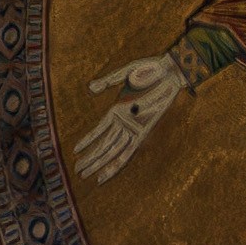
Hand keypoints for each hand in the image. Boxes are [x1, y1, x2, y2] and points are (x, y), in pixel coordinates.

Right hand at [78, 51, 196, 182]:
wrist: (170, 72)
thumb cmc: (150, 69)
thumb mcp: (124, 74)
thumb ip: (107, 81)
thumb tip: (91, 88)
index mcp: (119, 110)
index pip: (99, 132)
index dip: (88, 142)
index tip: (75, 151)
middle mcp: (125, 123)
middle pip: (104, 146)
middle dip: (91, 159)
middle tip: (78, 172)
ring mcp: (133, 127)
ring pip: (111, 151)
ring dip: (97, 164)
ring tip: (84, 175)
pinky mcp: (143, 131)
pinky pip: (128, 151)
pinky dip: (116, 163)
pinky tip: (106, 172)